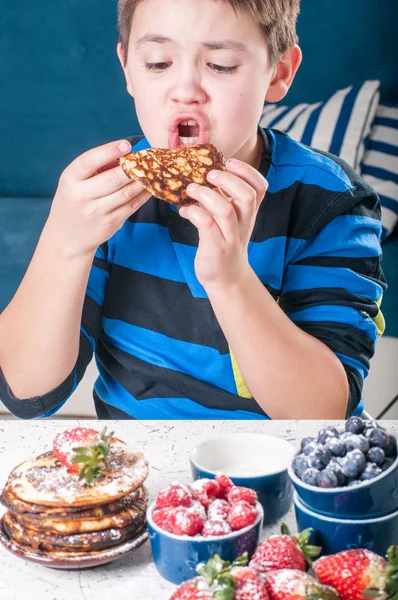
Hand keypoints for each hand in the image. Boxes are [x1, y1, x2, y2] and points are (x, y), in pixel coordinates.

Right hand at [46, 140, 151, 256]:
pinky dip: (143, 195)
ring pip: (126, 193)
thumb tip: (125, 155)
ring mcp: (97, 212)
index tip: (126, 144)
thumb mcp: (74, 182)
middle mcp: (81, 196)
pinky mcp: (110, 224)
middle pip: (113, 178)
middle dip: (132, 167)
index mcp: (70, 179)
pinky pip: (131, 206)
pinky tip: (150, 186)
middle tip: (146, 159)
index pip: (89, 161)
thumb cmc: (73, 201)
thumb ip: (95, 168)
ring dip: (142, 180)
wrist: (67, 236)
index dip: (109, 151)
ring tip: (151, 170)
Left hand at [179, 158, 267, 291]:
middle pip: (247, 195)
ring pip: (225, 210)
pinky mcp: (216, 248)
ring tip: (191, 189)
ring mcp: (230, 236)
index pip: (260, 187)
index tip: (230, 162)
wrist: (227, 278)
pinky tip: (185, 211)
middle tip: (209, 174)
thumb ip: (223, 199)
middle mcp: (244, 223)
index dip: (248, 171)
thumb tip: (201, 174)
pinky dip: (194, 213)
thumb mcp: (231, 220)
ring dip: (206, 195)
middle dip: (228, 180)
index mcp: (249, 213)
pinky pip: (207, 225)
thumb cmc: (225, 243)